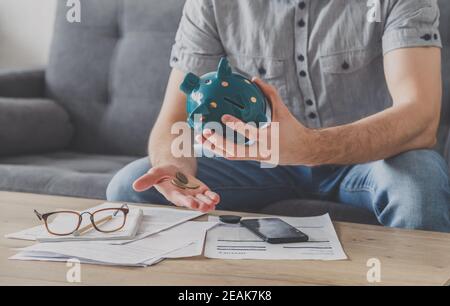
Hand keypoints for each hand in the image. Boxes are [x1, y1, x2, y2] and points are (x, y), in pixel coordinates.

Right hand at [132, 165, 219, 212]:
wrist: (173, 170)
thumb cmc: (163, 174)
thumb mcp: (154, 173)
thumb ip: (146, 180)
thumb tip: (135, 185)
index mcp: (172, 194)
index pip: (179, 199)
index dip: (185, 201)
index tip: (192, 204)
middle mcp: (184, 196)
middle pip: (192, 201)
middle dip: (198, 204)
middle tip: (204, 206)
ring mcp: (193, 194)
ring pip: (201, 200)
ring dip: (207, 203)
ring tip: (213, 203)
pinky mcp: (201, 190)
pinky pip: (207, 195)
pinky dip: (212, 197)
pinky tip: (216, 198)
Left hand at [196, 77, 314, 165]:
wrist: (303, 150)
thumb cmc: (292, 128)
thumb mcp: (283, 110)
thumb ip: (270, 94)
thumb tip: (254, 79)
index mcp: (268, 137)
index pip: (250, 132)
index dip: (236, 125)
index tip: (223, 116)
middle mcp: (261, 150)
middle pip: (234, 151)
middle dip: (217, 142)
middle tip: (203, 132)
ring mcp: (256, 157)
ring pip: (231, 155)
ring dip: (215, 148)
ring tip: (200, 139)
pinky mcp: (254, 159)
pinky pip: (235, 155)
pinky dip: (222, 149)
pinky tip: (210, 143)